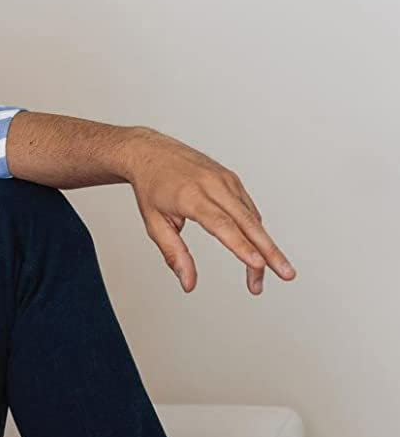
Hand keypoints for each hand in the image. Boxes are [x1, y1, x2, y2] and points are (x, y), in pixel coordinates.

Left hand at [118, 127, 296, 294]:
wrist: (151, 152)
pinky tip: (256, 249)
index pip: (222, 225)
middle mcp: (213, 185)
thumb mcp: (153, 224)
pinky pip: (248, 208)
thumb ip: (173, 254)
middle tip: (286, 274)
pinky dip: (255, 230)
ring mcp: (225, 180)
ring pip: (252, 217)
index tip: (258, 264)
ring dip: (263, 247)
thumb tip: (188, 283)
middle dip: (269, 252)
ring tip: (260, 277)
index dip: (242, 246)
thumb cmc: (151, 188)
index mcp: (192, 197)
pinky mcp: (232, 179)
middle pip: (248, 222)